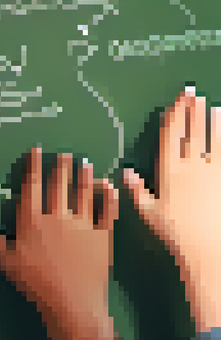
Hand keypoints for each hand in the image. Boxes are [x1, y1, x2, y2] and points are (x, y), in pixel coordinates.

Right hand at [0, 148, 117, 339]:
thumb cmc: (34, 282)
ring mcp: (83, 224)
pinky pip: (107, 212)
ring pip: (84, 194)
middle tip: (64, 154)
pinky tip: (110, 187)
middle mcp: (57, 216)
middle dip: (61, 167)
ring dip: (85, 177)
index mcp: (32, 221)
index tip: (37, 151)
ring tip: (85, 163)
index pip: (32, 187)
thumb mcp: (6, 261)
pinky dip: (109, 198)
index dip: (34, 167)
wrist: (71, 301)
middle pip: (59, 185)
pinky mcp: (102, 235)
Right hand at [123, 87, 220, 331]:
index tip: (175, 103)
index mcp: (170, 173)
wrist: (209, 246)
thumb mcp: (150, 214)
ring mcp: (212, 170)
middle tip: (192, 93)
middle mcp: (191, 166)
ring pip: (211, 137)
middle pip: (191, 132)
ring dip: (209, 119)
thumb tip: (126, 173)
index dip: (173, 117)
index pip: (170, 138)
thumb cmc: (177, 234)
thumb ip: (137, 191)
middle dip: (191, 111)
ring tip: (209, 103)